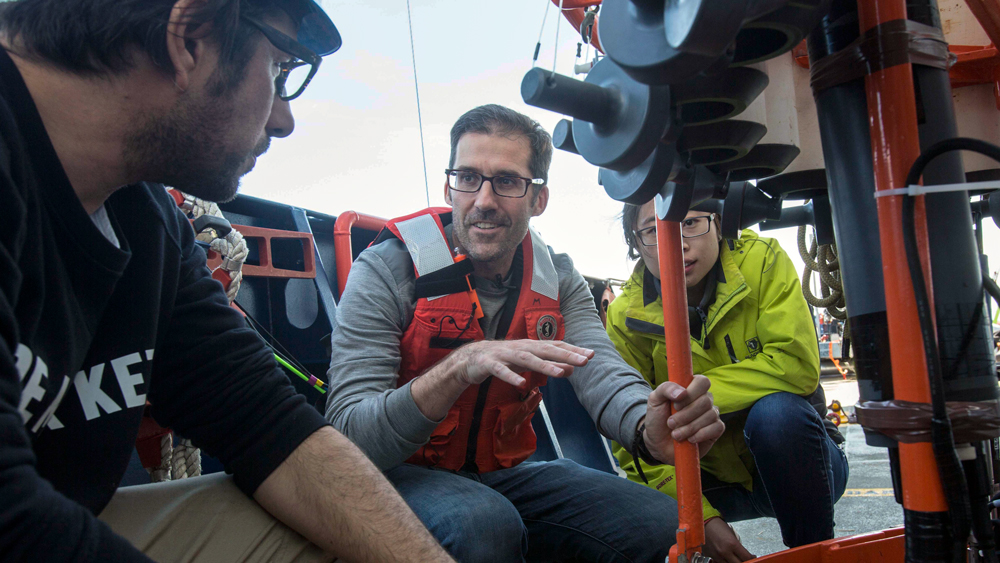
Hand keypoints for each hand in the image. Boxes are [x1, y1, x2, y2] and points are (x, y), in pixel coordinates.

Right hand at [453, 340, 593, 388]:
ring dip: (544, 366)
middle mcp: (520, 348)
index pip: (555, 346)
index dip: (572, 350)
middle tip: (585, 361)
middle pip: (545, 350)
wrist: (469, 359)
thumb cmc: (502, 360)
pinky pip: (502, 371)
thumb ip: (548, 365)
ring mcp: (504, 355)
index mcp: (530, 347)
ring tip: (561, 373)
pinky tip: (522, 384)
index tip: (591, 355)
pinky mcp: (489, 364)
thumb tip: (570, 369)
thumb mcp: (527, 363)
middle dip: (566, 355)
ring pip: (527, 359)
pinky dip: (512, 376)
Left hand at [642, 374, 723, 463]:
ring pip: (710, 415)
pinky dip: (701, 435)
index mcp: (692, 387)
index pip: (702, 382)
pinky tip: (690, 439)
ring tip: (676, 434)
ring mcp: (712, 414)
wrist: (658, 442)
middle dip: (686, 415)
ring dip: (690, 427)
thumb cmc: (658, 417)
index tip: (676, 405)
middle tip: (671, 423)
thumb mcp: (655, 399)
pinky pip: (717, 428)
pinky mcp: (716, 430)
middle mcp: (705, 399)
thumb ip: (666, 389)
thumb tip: (682, 392)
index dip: (691, 393)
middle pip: (705, 401)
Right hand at [704, 517, 755, 562]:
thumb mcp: (732, 536)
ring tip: (736, 559)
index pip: (747, 557)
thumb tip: (744, 556)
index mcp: (732, 544)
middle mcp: (725, 552)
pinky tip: (727, 559)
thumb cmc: (720, 527)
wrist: (705, 524)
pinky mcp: (711, 557)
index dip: (752, 558)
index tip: (753, 557)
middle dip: (745, 562)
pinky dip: (726, 562)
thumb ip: (738, 548)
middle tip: (746, 559)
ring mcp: (717, 556)